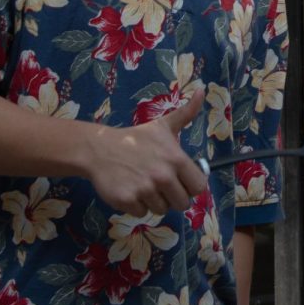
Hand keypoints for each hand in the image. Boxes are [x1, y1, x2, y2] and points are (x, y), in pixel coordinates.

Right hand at [83, 90, 206, 215]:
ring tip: (143, 183)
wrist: (100, 148)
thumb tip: (203, 90)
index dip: (190, 186)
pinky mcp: (127, 201)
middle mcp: (163, 176)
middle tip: (159, 184)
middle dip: (172, 197)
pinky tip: (130, 188)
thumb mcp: (163, 125)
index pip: (198, 187)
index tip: (180, 180)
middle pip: (181, 203)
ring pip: (161, 210)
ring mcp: (145, 190)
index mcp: (176, 160)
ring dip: (153, 201)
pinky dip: (136, 205)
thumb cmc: (136, 138)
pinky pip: (141, 213)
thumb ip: (186, 113)